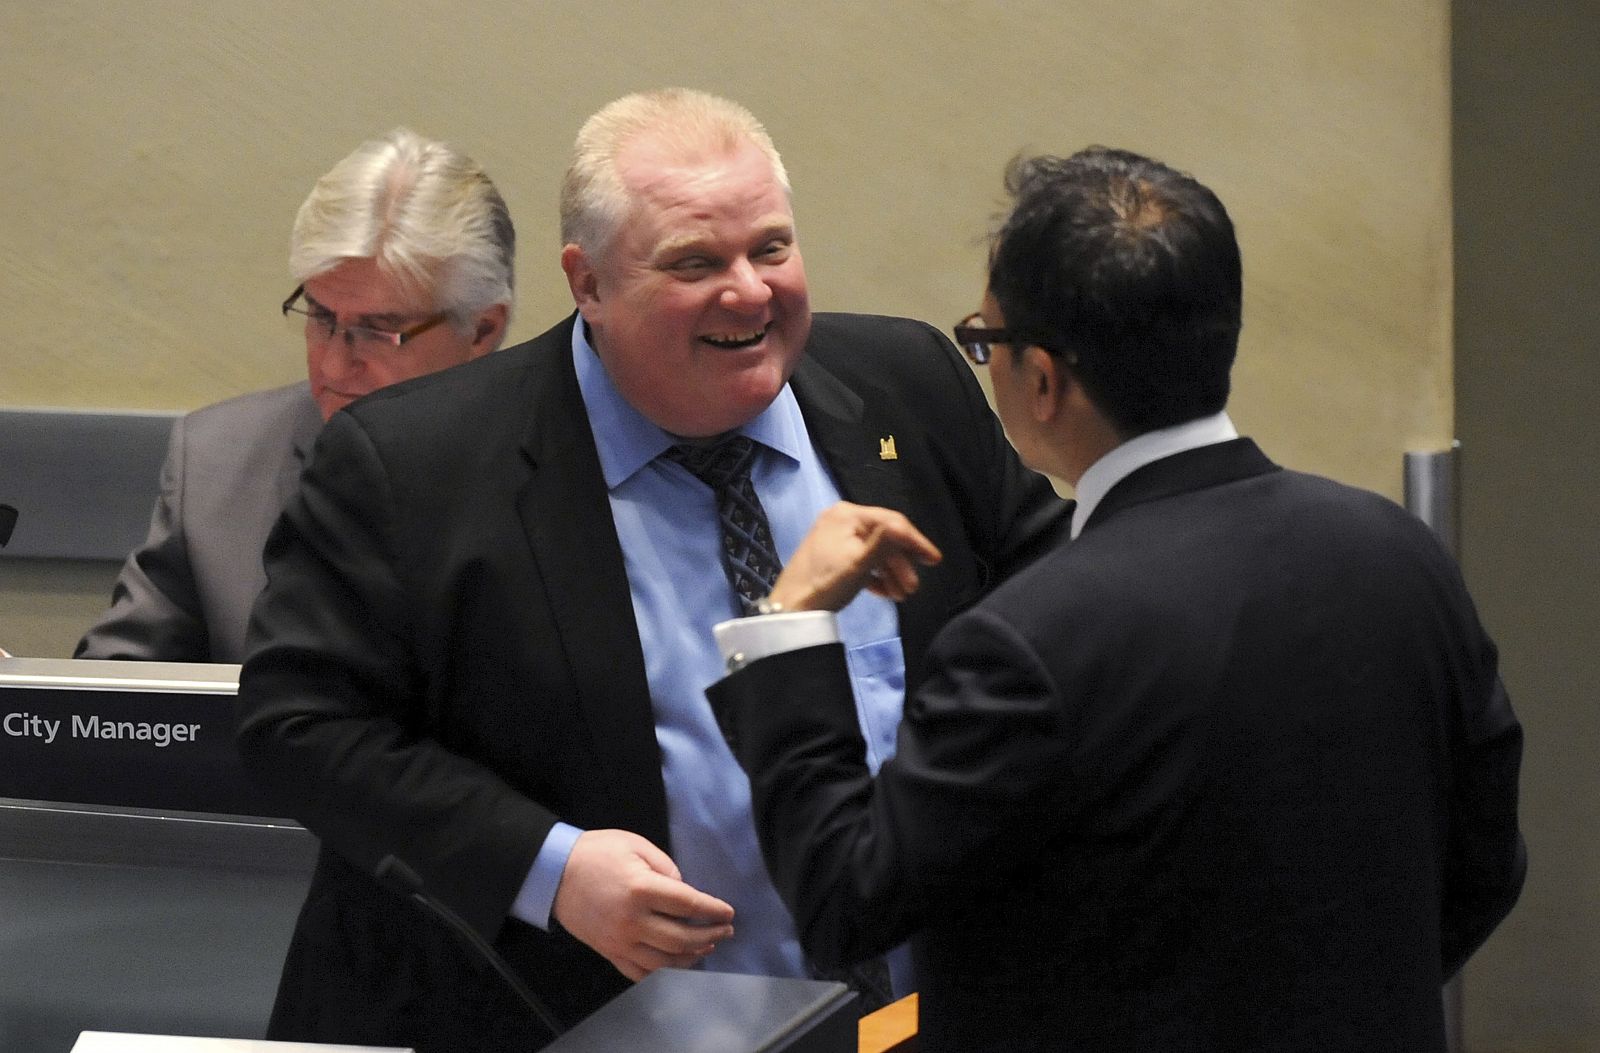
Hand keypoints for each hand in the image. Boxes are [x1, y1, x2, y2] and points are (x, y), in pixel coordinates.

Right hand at [552, 829, 734, 980]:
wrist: (554, 872)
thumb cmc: (597, 852)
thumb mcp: (636, 845)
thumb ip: (666, 867)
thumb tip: (684, 890)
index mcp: (641, 889)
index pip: (688, 905)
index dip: (713, 910)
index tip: (729, 912)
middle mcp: (632, 920)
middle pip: (681, 938)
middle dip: (709, 935)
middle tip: (725, 930)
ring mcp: (620, 941)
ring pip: (664, 962)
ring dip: (691, 957)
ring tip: (706, 946)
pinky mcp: (609, 952)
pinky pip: (640, 973)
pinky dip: (663, 973)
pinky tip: (677, 964)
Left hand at [767, 502, 942, 612]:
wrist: (791, 610)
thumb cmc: (826, 584)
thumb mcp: (860, 563)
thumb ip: (885, 542)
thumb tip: (904, 527)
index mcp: (847, 514)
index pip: (891, 522)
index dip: (916, 541)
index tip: (935, 560)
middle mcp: (841, 519)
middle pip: (883, 538)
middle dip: (901, 564)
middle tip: (913, 587)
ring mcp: (836, 537)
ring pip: (874, 552)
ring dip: (891, 573)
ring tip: (901, 596)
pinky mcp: (832, 556)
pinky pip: (862, 561)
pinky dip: (876, 575)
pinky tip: (886, 593)